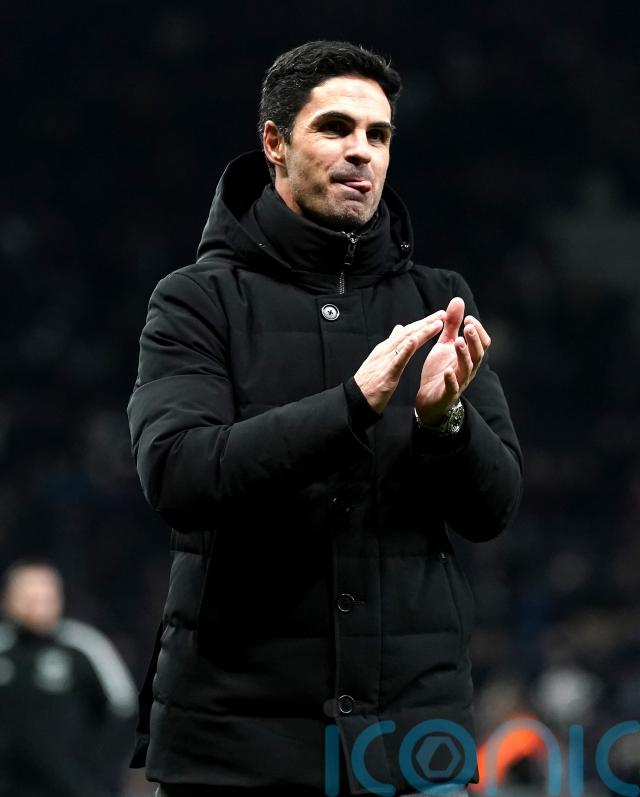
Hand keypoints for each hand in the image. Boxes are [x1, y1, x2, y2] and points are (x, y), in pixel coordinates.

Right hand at [354, 311, 445, 413]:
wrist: (356, 399)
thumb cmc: (368, 382)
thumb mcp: (380, 359)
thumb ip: (391, 344)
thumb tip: (398, 329)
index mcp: (386, 348)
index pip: (407, 332)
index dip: (422, 323)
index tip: (437, 316)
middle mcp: (386, 350)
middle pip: (408, 333)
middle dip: (426, 323)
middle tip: (442, 314)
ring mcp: (386, 361)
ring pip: (405, 342)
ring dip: (422, 331)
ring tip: (436, 323)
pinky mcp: (387, 373)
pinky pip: (398, 360)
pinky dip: (406, 349)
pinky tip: (414, 341)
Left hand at [415, 297, 490, 424]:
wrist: (429, 400)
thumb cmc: (440, 370)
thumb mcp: (445, 345)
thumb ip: (452, 325)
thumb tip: (458, 300)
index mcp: (468, 357)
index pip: (482, 343)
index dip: (478, 331)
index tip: (468, 318)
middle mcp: (468, 369)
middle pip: (478, 354)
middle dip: (474, 340)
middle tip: (468, 327)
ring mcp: (459, 382)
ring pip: (467, 369)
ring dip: (463, 355)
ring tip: (458, 342)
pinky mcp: (447, 394)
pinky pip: (452, 388)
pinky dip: (451, 380)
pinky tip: (447, 371)